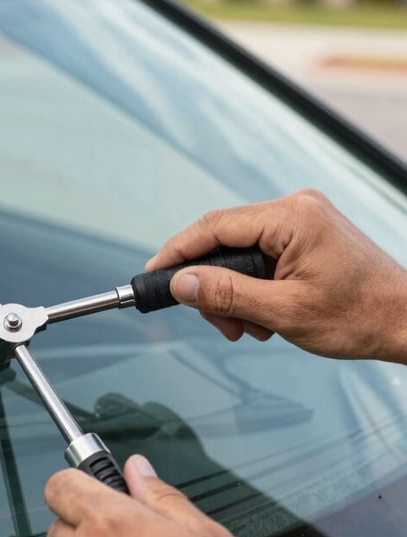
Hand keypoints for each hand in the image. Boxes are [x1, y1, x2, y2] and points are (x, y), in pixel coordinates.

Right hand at [146, 189, 406, 362]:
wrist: (405, 320)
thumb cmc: (359, 316)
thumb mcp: (284, 311)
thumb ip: (227, 294)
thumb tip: (182, 283)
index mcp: (292, 218)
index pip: (214, 226)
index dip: (178, 252)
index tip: (154, 274)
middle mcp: (295, 209)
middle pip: (224, 241)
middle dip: (214, 286)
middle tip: (223, 325)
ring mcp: (302, 220)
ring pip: (239, 253)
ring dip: (234, 294)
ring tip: (252, 327)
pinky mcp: (305, 234)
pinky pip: (260, 256)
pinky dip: (253, 287)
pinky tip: (265, 316)